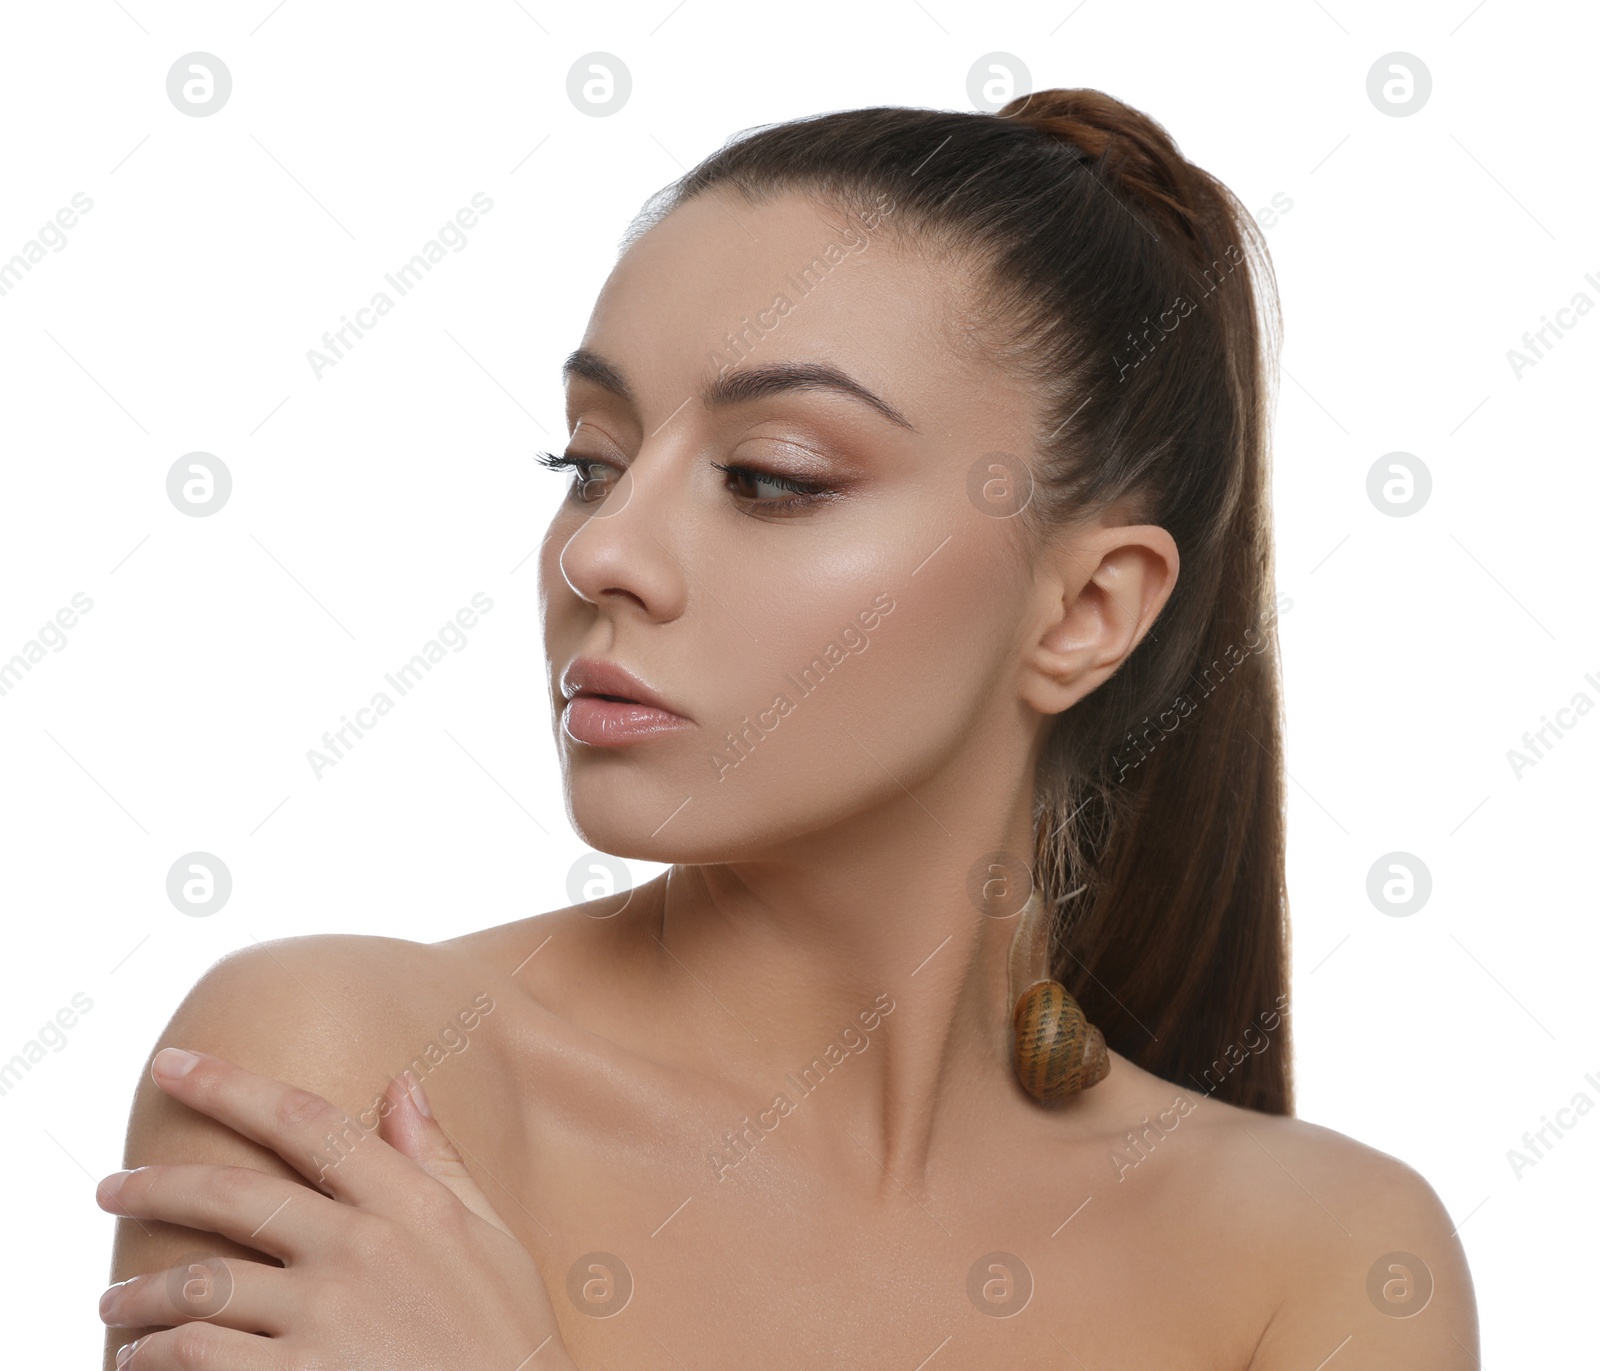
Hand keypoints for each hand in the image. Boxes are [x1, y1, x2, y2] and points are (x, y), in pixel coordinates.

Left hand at [96, 1047, 576, 1370]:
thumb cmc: (504, 1338)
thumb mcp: (489, 1239)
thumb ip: (437, 1162)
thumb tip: (402, 1083)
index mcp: (409, 1204)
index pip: (307, 1123)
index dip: (231, 1085)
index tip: (175, 1064)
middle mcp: (361, 1249)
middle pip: (233, 1194)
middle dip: (155, 1184)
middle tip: (109, 1189)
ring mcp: (326, 1318)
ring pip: (199, 1285)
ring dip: (139, 1294)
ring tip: (115, 1303)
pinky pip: (197, 1356)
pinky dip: (154, 1355)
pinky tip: (140, 1358)